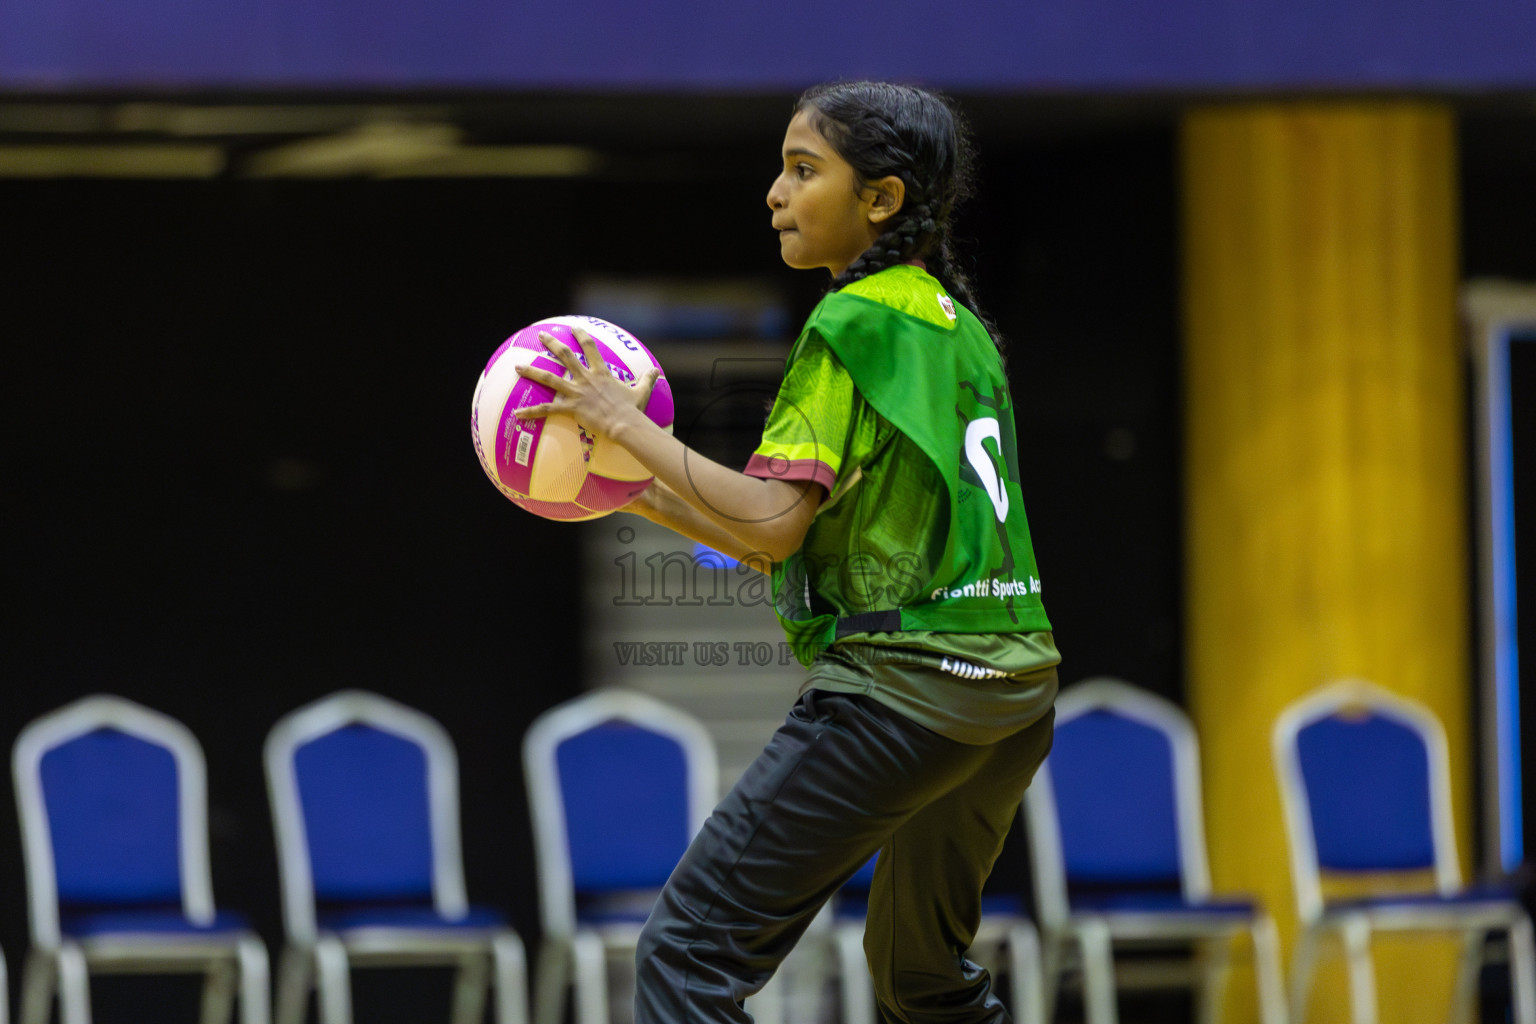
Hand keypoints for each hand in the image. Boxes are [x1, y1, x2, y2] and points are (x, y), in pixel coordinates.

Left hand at [513, 327, 661, 440]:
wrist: (624, 424)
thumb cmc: (633, 409)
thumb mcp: (641, 391)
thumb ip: (647, 379)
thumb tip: (657, 372)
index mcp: (601, 373)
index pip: (589, 348)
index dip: (581, 336)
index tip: (573, 328)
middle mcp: (586, 378)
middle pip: (565, 357)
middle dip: (552, 344)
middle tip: (541, 336)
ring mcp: (577, 392)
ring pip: (549, 379)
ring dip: (532, 371)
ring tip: (517, 366)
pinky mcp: (571, 408)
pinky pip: (547, 410)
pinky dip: (531, 412)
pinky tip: (517, 414)